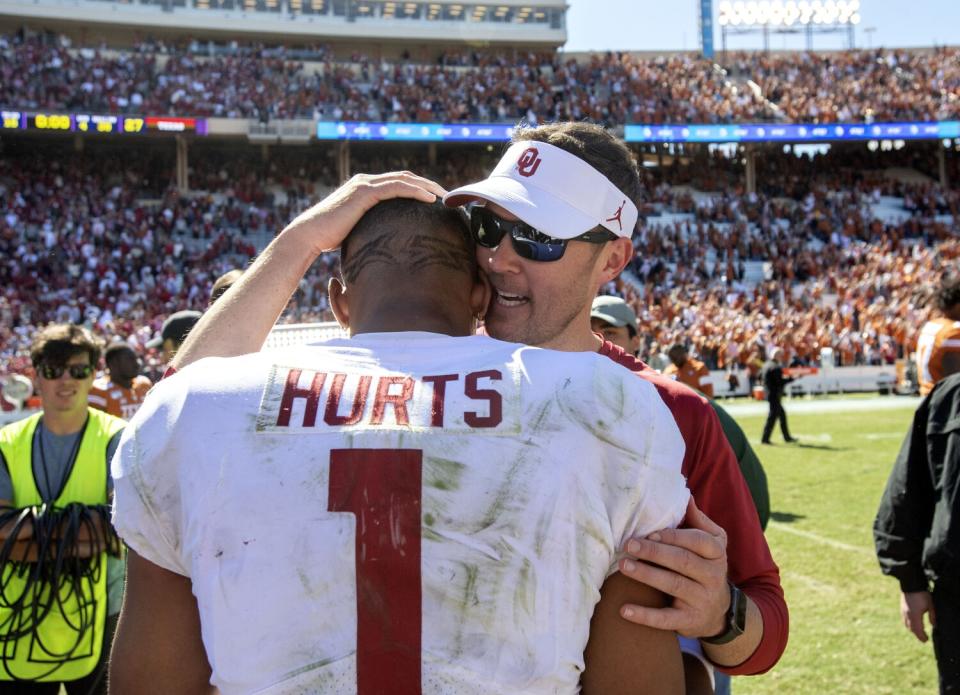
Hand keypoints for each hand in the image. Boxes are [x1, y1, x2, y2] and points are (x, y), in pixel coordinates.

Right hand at [281, 172, 446, 255]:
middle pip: (406, 177)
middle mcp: (366, 182)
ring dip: (428, 185)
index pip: (399, 184)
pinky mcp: (364, 193)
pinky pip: (396, 188)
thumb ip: (372, 229)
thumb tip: (387, 245)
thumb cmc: (329, 239)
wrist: (309, 236)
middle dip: (429, 184)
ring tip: (446, 196)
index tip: (438, 201)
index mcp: (365, 189)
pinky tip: (431, 199)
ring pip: (404, 179)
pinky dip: (415, 191)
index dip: (419, 189)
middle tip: (449, 196)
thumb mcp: (357, 231)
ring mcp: (365, 185)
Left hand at [618, 496, 729, 637]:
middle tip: (629, 545)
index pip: (698, 541)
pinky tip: (623, 610)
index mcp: (716, 553)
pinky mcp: (690, 622)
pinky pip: (666, 619)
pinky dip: (645, 616)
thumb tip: (685, 496)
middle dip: (654, 552)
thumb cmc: (706, 567)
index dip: (674, 537)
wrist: (719, 612)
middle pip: (683, 561)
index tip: (649, 533)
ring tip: (624, 566)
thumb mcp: (712, 544)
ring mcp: (702, 600)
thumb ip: (698, 522)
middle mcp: (713, 576)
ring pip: (674, 585)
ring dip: (646, 575)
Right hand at [901, 590, 934, 641]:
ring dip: (912, 630)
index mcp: (915, 615)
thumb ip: (932, 616)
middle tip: (923, 638)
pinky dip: (908, 624)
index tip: (926, 640)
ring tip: (918, 631)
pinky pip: (904, 620)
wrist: (910, 584)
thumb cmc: (922, 595)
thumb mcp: (930, 605)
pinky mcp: (902, 608)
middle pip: (911, 629)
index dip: (922, 636)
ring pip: (906, 625)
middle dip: (917, 635)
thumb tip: (933, 625)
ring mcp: (903, 611)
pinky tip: (912, 624)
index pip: (918, 630)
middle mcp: (908, 615)